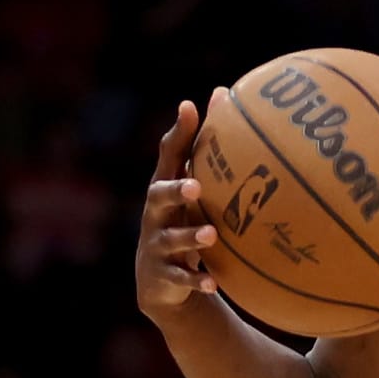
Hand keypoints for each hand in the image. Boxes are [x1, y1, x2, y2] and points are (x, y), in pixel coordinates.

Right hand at [136, 98, 220, 316]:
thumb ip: (203, 152)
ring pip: (171, 239)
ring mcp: (157, 245)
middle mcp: (156, 214)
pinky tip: (214, 283)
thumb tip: (223, 94)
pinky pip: (181, 279)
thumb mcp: (193, 193)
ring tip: (211, 234)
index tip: (189, 108)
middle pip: (159, 196)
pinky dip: (197, 281)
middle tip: (195, 185)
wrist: (162, 283)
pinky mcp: (163, 275)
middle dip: (175, 189)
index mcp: (165, 188)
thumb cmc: (182, 223)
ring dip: (190, 236)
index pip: (168, 156)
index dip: (178, 133)